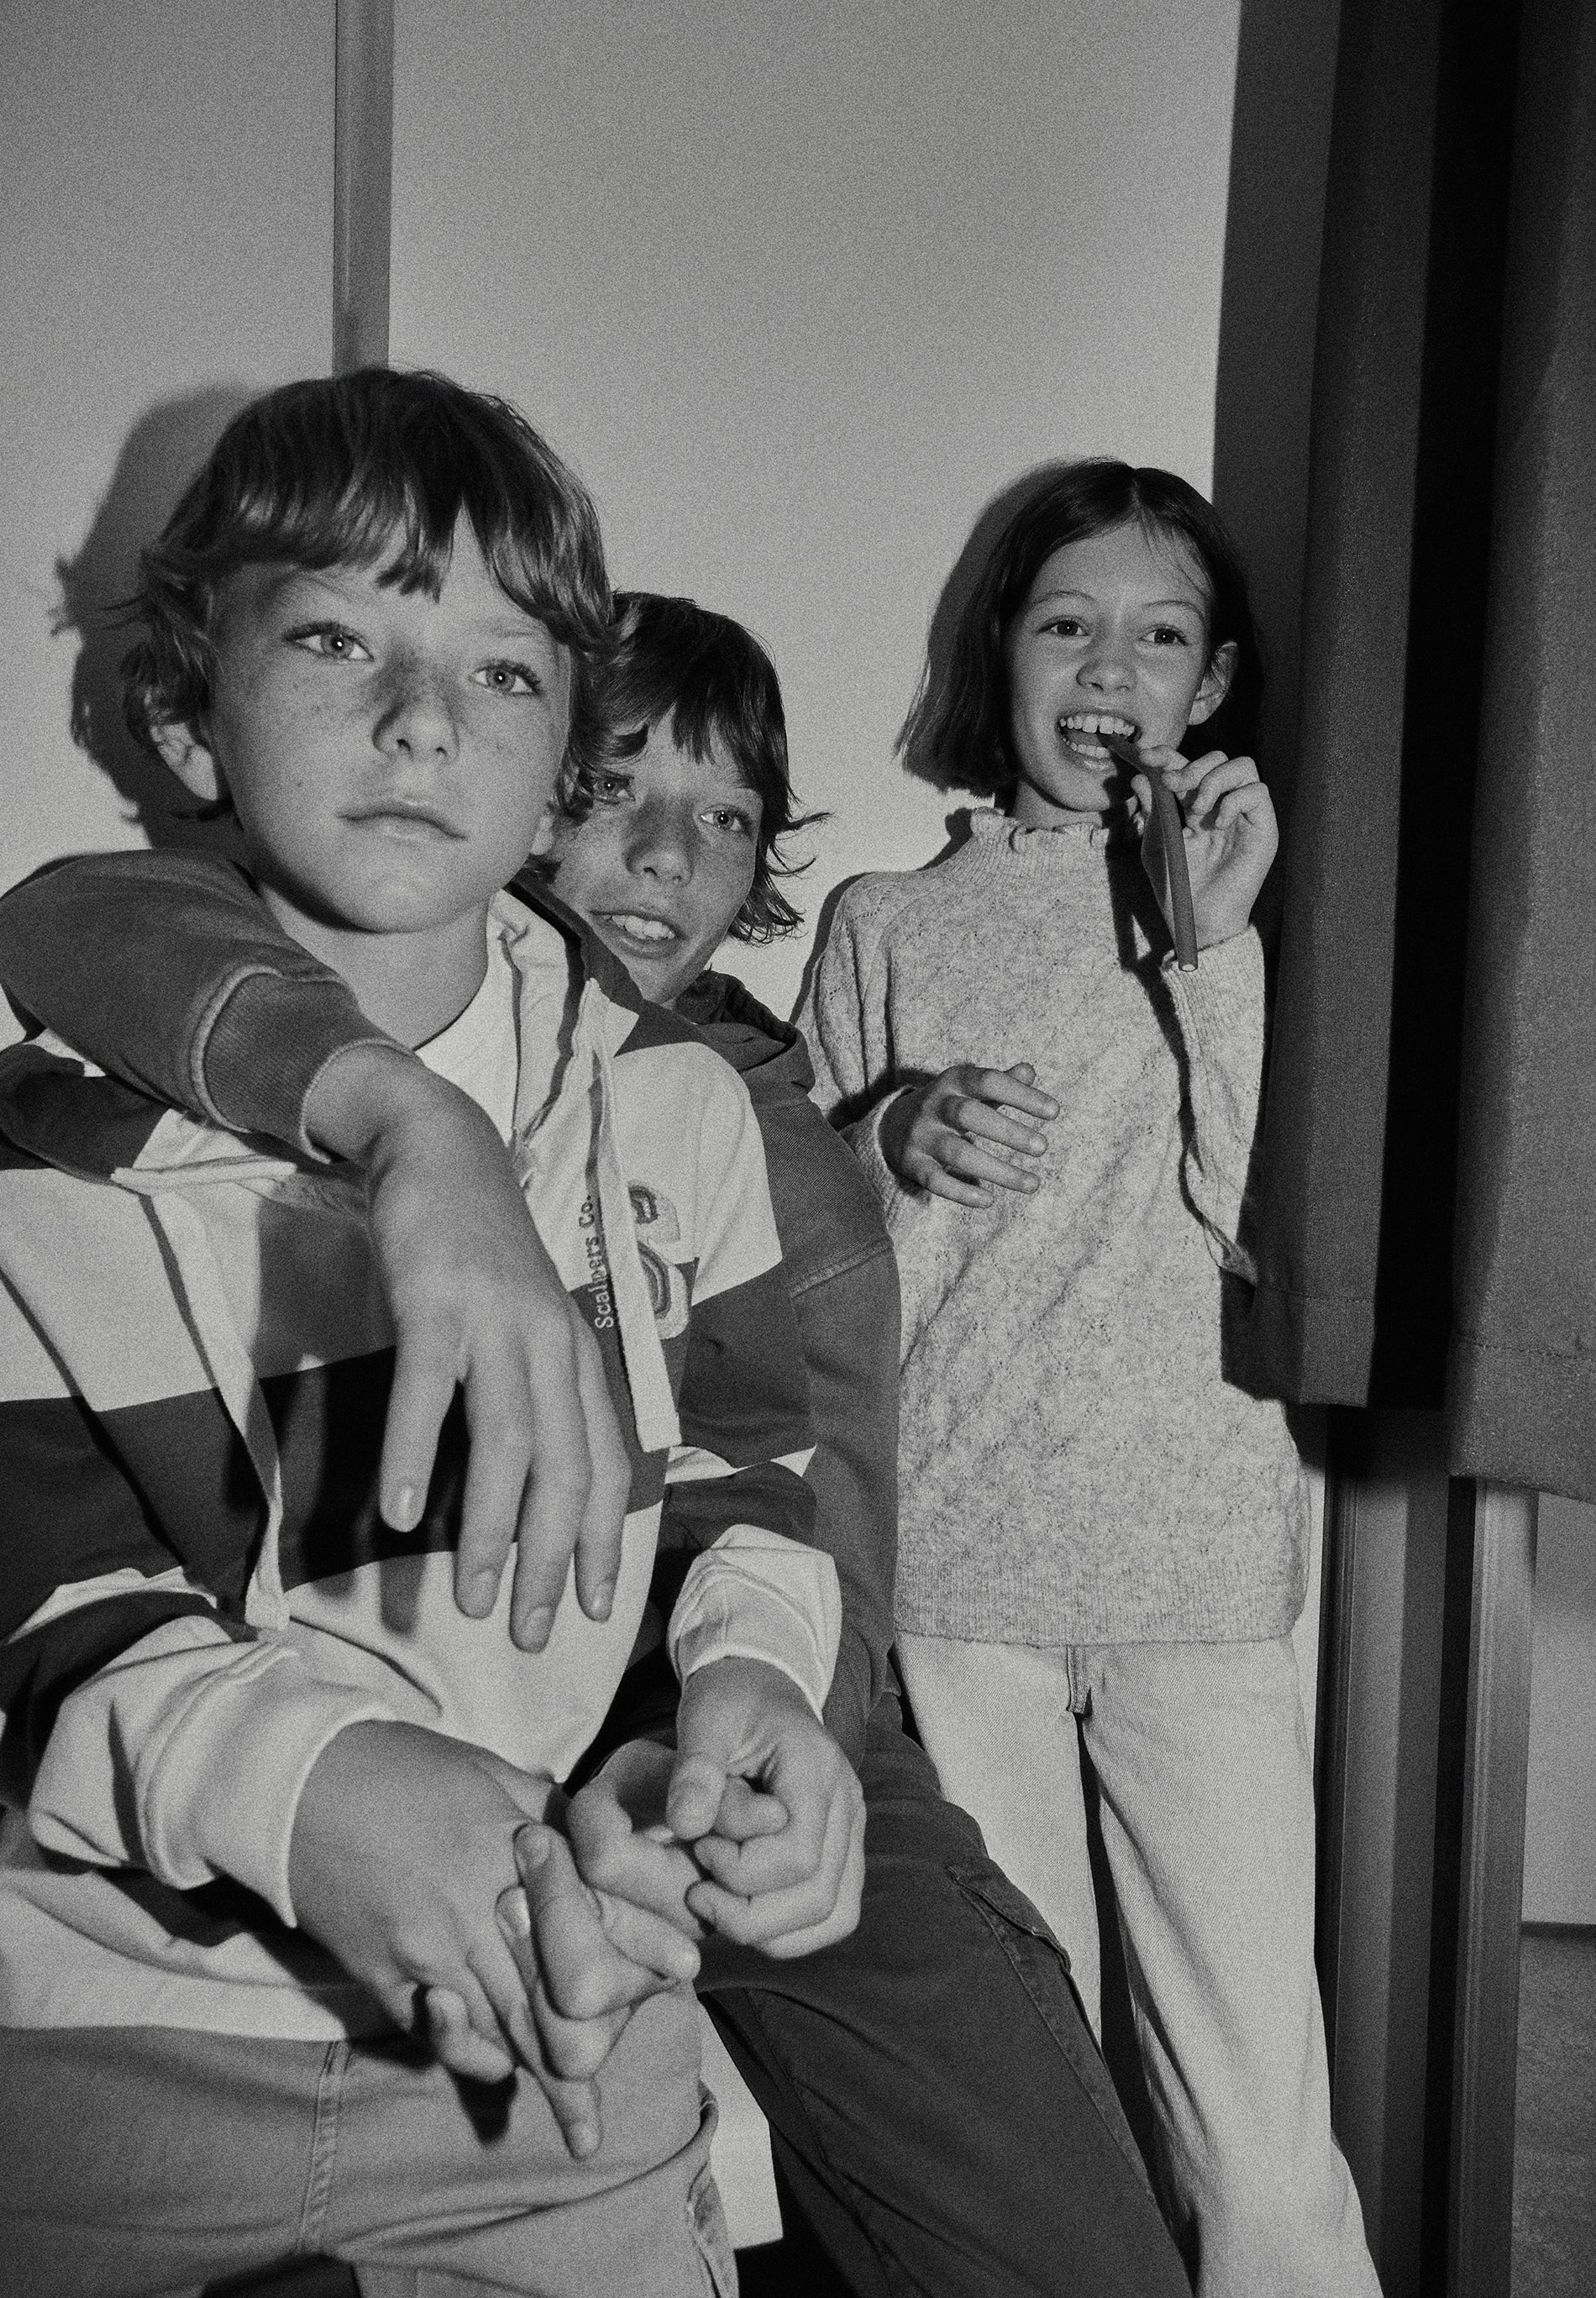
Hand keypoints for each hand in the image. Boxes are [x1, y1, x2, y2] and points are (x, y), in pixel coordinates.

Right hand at [287, 1722, 698, 2142]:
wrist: (298, 1780)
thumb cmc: (398, 1765)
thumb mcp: (486, 1769)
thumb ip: (543, 1808)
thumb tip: (594, 1834)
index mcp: (510, 1849)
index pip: (590, 1915)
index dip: (639, 1949)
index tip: (684, 1974)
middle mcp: (476, 1908)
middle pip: (547, 1994)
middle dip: (589, 2053)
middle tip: (624, 2100)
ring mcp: (427, 1948)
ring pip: (496, 2027)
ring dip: (539, 2078)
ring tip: (579, 2128)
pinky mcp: (382, 1970)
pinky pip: (434, 2029)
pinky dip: (469, 2053)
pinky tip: (498, 2073)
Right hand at [305, 1048, 632, 1649]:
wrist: (442, 1147)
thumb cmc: (484, 1252)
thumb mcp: (531, 1322)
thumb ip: (539, 1392)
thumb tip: (532, 1486)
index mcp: (578, 1356)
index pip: (607, 1463)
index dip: (604, 1539)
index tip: (592, 1607)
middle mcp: (551, 1344)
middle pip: (566, 1470)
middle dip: (551, 1560)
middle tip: (527, 1633)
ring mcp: (496, 1323)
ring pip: (507, 1443)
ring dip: (489, 1529)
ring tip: (467, 1598)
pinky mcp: (436, 1303)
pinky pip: (425, 1393)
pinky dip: (411, 1455)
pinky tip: (393, 1514)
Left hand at [663, 1656, 865, 1957]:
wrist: (761, 1688)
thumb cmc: (731, 1701)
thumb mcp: (704, 1718)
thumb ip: (694, 1770)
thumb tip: (684, 1826)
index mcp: (816, 1770)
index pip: (797, 1855)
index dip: (739, 1871)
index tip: (697, 1845)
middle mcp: (847, 1806)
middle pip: (818, 1897)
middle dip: (748, 1914)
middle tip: (697, 1891)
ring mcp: (852, 1833)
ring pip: (832, 1916)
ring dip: (768, 1931)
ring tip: (716, 1904)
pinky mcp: (843, 1853)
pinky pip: (833, 1914)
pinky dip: (789, 1931)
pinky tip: (742, 1912)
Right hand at [878, 1063, 1056, 1206]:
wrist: (893, 1124)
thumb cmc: (949, 1104)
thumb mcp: (971, 1088)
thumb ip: (1001, 1081)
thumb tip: (1029, 1071)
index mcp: (954, 1081)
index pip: (988, 1081)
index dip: (1021, 1095)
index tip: (1054, 1112)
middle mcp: (934, 1106)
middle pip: (969, 1114)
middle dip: (1008, 1132)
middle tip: (1043, 1148)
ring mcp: (921, 1136)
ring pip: (958, 1153)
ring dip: (997, 1170)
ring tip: (1033, 1184)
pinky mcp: (912, 1164)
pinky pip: (935, 1181)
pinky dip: (961, 1192)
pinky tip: (989, 1200)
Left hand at [1131, 748, 1278, 950]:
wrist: (1197, 919)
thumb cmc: (1176, 886)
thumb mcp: (1157, 842)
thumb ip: (1153, 808)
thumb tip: (1139, 776)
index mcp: (1195, 804)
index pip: (1188, 764)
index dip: (1168, 754)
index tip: (1145, 755)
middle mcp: (1222, 804)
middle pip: (1219, 757)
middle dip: (1192, 767)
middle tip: (1173, 787)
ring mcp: (1245, 814)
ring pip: (1243, 766)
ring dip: (1214, 781)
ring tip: (1197, 812)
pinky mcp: (1264, 828)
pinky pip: (1259, 792)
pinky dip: (1235, 801)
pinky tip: (1218, 824)